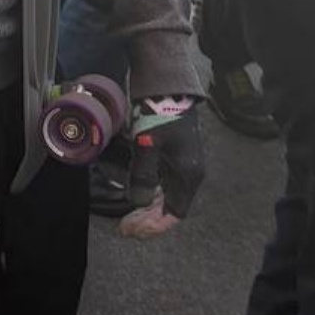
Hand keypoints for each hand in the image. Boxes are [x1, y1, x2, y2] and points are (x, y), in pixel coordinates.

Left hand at [132, 101, 205, 221]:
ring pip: (166, 196)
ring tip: (128, 216)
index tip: (132, 228)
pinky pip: (164, 183)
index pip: (174, 213)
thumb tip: (137, 202)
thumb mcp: (147, 145)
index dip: (154, 225)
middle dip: (147, 219)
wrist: (166, 86)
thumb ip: (143, 175)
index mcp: (188, 175)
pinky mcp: (174, 155)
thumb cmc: (159, 114)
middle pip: (169, 207)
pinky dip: (150, 193)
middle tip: (124, 226)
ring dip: (147, 208)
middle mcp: (189, 173)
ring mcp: (182, 164)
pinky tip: (137, 193)